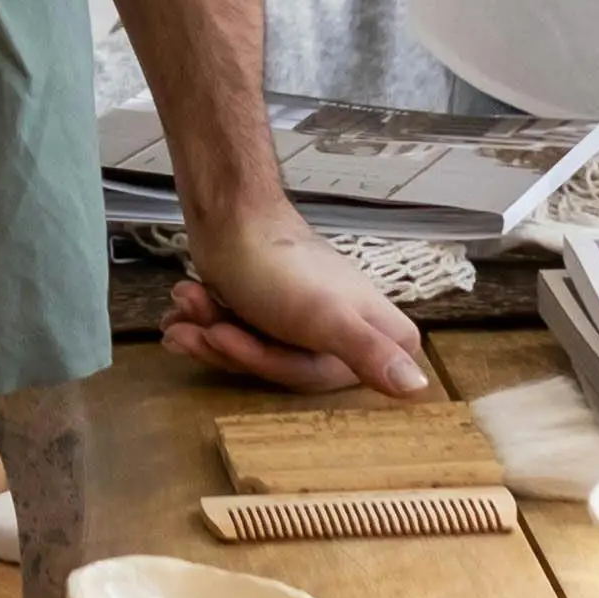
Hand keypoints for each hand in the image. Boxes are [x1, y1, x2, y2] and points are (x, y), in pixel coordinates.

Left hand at [161, 206, 435, 399]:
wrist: (226, 210)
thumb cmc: (279, 265)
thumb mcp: (328, 317)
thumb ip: (371, 352)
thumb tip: (419, 387)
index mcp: (366, 326)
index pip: (340, 378)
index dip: (291, 370)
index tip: (258, 349)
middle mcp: (336, 322)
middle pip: (285, 367)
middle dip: (237, 349)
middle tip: (206, 326)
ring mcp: (297, 314)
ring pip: (253, 350)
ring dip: (211, 330)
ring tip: (185, 304)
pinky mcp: (262, 304)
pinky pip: (234, 333)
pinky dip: (204, 323)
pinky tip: (179, 311)